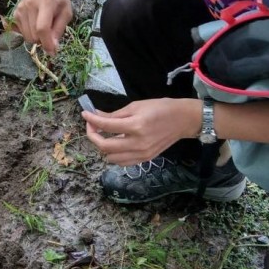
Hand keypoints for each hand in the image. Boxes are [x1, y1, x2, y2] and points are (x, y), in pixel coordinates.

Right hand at [13, 0, 71, 54]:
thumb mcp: (66, 12)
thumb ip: (59, 30)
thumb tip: (53, 49)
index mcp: (46, 2)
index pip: (42, 28)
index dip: (47, 43)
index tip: (53, 52)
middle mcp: (30, 5)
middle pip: (34, 35)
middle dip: (43, 41)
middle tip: (51, 34)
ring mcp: (21, 8)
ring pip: (27, 37)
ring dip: (37, 38)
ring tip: (43, 26)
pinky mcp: (15, 12)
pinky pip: (22, 33)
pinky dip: (30, 33)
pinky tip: (35, 23)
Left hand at [82, 98, 197, 165]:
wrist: (183, 120)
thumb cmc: (160, 108)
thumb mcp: (136, 105)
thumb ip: (115, 114)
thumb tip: (96, 116)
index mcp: (135, 126)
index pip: (106, 126)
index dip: (92, 120)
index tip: (85, 114)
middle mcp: (137, 143)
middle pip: (104, 146)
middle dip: (93, 135)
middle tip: (92, 125)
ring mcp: (141, 154)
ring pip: (111, 158)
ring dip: (103, 147)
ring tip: (103, 135)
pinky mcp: (145, 159)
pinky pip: (122, 162)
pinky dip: (114, 155)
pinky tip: (114, 144)